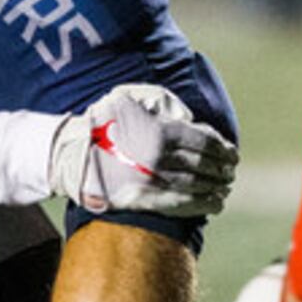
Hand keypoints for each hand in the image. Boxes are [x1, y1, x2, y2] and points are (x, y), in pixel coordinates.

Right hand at [48, 82, 238, 217]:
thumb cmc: (104, 120)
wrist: (69, 152)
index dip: (223, 149)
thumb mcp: (133, 96)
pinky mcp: (142, 200)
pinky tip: (214, 204)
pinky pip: (180, 205)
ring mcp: (150, 181)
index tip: (232, 153)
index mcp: (160, 130)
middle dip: (222, 169)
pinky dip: (202, 205)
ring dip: (216, 188)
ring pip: (195, 186)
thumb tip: (190, 119)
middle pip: (204, 165)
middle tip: (230, 172)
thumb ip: (165, 103)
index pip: (204, 142)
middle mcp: (159, 157)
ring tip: (224, 188)